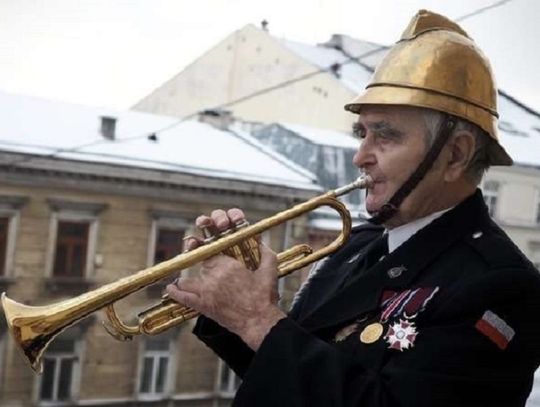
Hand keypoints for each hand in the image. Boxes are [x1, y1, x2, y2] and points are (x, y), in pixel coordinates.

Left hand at [166, 208, 285, 349]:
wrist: (259, 322)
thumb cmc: (264, 299)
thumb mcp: (269, 272)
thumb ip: (267, 254)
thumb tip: (264, 244)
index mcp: (229, 265)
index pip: (213, 252)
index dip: (214, 252)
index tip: (217, 255)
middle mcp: (215, 276)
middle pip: (203, 264)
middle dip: (208, 266)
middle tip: (215, 272)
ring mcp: (206, 291)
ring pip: (190, 279)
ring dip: (189, 279)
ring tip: (188, 280)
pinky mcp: (203, 306)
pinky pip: (183, 297)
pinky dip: (175, 292)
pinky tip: (170, 288)